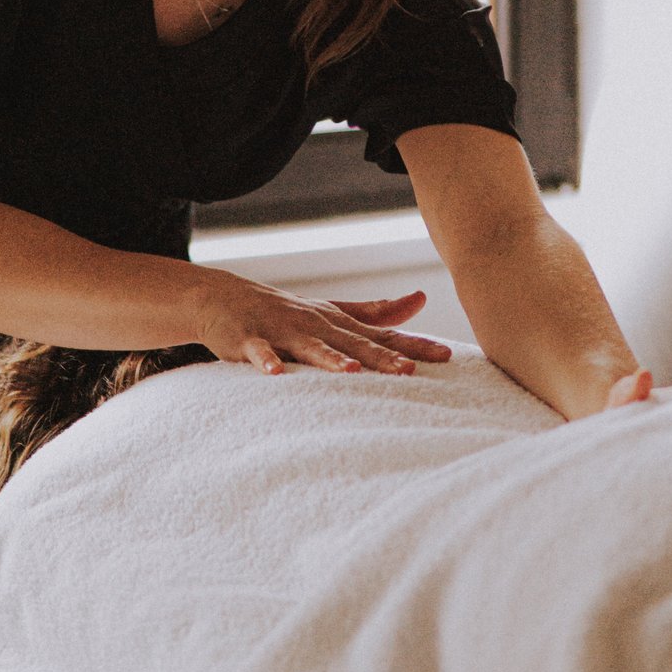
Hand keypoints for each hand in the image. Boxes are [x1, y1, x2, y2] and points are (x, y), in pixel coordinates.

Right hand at [196, 274, 453, 377]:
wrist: (224, 298)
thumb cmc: (286, 311)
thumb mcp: (333, 310)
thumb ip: (376, 309)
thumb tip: (420, 299)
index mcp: (337, 323)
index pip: (382, 336)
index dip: (413, 346)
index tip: (448, 356)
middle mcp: (316, 325)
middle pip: (353, 344)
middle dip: (381, 358)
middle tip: (409, 373)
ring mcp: (283, 331)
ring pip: (311, 347)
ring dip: (330, 359)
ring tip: (351, 372)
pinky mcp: (250, 340)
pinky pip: (260, 352)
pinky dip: (267, 362)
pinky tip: (275, 374)